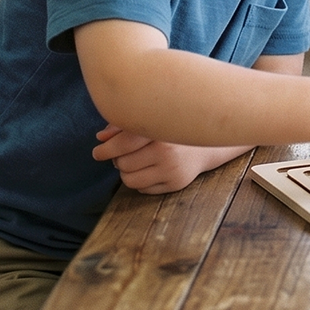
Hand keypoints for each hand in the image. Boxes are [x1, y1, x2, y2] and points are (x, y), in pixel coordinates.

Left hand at [93, 126, 243, 193]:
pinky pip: (142, 189)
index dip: (105, 149)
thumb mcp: (152, 120)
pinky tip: (152, 169)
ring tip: (138, 162)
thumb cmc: (174, 127)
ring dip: (128, 172)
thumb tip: (99, 138)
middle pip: (122, 163)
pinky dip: (141, 181)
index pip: (122, 143)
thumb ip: (124, 126)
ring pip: (129, 179)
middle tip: (126, 154)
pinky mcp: (176, 183)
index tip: (98, 152)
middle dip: (119, 160)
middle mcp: (167, 149)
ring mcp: (172, 169)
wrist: (211, 141)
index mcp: (160, 129)